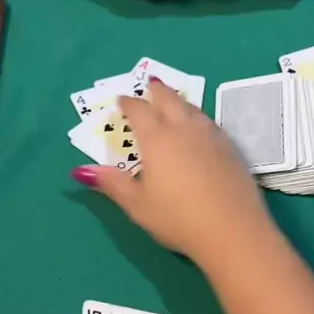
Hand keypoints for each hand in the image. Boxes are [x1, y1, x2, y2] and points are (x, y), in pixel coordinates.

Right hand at [71, 81, 270, 266]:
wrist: (233, 230)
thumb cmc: (178, 219)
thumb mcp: (138, 205)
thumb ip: (112, 183)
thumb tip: (79, 171)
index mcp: (157, 139)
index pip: (139, 111)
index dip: (129, 103)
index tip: (122, 100)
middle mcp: (184, 129)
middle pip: (169, 100)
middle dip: (157, 90)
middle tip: (150, 83)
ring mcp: (212, 136)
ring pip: (192, 108)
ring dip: (179, 100)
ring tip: (174, 100)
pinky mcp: (231, 149)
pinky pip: (210, 122)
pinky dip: (198, 116)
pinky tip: (200, 126)